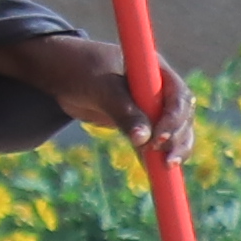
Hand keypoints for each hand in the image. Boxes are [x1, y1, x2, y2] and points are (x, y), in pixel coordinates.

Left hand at [10, 28, 193, 171]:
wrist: (58, 73)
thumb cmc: (79, 70)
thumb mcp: (100, 88)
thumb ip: (122, 111)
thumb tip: (144, 139)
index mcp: (154, 70)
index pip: (178, 95)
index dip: (175, 118)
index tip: (159, 137)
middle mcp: (158, 88)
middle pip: (182, 117)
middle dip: (177, 138)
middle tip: (165, 159)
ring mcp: (149, 106)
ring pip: (173, 132)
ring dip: (173, 150)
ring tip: (164, 167)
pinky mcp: (138, 122)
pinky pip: (154, 141)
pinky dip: (155, 155)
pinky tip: (153, 170)